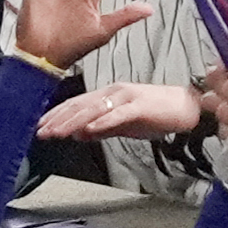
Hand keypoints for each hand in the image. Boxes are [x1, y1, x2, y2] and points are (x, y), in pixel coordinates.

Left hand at [39, 79, 206, 141]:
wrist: (186, 107)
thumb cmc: (156, 114)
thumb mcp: (123, 124)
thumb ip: (102, 128)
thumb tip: (79, 134)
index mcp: (108, 95)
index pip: (77, 104)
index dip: (57, 115)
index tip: (40, 126)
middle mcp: (113, 92)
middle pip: (80, 105)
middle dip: (58, 119)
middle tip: (41, 132)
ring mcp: (126, 98)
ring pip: (94, 109)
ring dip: (74, 122)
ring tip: (58, 133)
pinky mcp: (140, 106)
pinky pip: (118, 114)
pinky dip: (103, 121)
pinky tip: (90, 129)